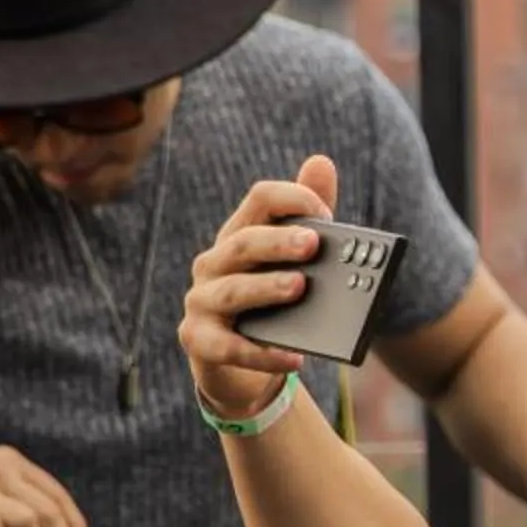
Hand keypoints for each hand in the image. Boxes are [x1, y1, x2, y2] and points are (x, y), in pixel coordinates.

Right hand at [179, 155, 336, 418]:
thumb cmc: (270, 303)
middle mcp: (214, 263)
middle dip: (278, 242)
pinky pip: (230, 347)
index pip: (260, 200)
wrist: (240, 364)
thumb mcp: (291, 261)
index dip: (293, 199)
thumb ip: (309, 217)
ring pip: (233, 291)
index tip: (326, 215)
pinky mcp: (199, 341)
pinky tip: (295, 357)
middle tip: (313, 244)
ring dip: (266, 288)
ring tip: (300, 289)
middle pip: (243, 243)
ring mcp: (202, 302)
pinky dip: (262, 354)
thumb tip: (322, 163)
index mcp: (240, 235)